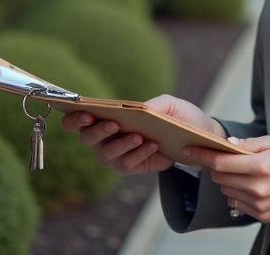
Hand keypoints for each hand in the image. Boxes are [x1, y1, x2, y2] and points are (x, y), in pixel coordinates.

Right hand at [60, 94, 226, 175]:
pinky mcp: (130, 167)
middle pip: (87, 138)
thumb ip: (156, 103)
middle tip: (113, 123)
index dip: (75, 118)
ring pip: (105, 154)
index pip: (76, 120)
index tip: (86, 113)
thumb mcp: (170, 104)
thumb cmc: (174, 115)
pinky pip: (126, 164)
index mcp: (104, 116)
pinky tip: (153, 146)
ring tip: (138, 136)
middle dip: (98, 131)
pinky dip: (139, 154)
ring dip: (120, 144)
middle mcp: (103, 138)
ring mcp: (114, 154)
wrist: (194, 135)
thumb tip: (142, 109)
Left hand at [183, 136, 269, 221]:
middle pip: (220, 177)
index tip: (190, 149)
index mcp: (262, 165)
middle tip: (232, 159)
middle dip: (220, 166)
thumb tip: (229, 146)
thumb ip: (250, 144)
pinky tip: (254, 186)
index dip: (203, 154)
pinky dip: (239, 194)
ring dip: (229, 181)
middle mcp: (259, 187)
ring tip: (248, 173)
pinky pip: (236, 204)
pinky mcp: (263, 216)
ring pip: (226, 191)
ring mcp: (260, 204)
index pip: (222, 162)